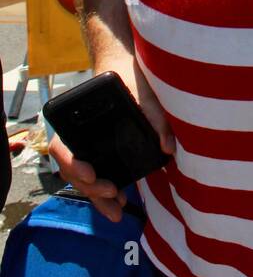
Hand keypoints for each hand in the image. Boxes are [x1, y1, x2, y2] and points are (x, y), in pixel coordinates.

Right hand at [49, 51, 174, 223]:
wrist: (126, 65)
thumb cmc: (131, 76)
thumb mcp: (145, 92)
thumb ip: (156, 118)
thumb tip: (168, 148)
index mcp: (77, 120)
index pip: (61, 148)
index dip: (71, 164)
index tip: (91, 173)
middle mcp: (77, 135)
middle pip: (72, 171)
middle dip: (91, 190)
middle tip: (114, 197)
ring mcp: (87, 145)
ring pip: (83, 178)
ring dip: (97, 197)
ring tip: (117, 210)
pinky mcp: (101, 151)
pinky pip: (95, 175)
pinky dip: (103, 191)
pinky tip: (119, 200)